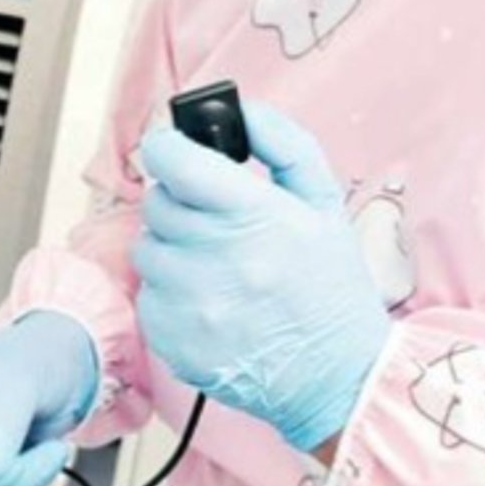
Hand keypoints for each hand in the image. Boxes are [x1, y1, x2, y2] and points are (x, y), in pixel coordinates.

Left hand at [133, 98, 389, 454]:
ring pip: (147, 249)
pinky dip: (170, 292)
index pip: (171, 160)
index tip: (174, 150)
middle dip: (180, 202)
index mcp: (251, 215)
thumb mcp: (324, 203)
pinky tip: (210, 301)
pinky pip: (147, 294)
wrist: (337, 377)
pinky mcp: (169, 338)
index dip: (167, 147)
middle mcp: (213, 256)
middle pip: (156, 203)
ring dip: (173, 249)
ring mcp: (187, 301)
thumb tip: (241, 108)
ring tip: (216, 265)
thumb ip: (284, 144)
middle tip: (213, 219)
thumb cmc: (331, 287)